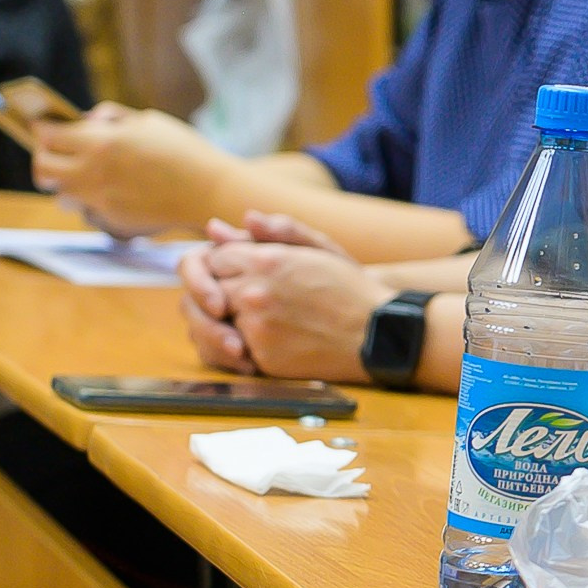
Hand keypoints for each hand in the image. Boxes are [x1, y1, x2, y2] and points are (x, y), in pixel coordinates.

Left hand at [32, 103, 234, 236]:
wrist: (208, 192)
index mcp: (102, 142)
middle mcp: (93, 173)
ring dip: (66, 183)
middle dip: (44, 158)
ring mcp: (100, 200)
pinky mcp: (110, 220)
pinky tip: (116, 191)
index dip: (43, 130)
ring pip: (60, 194)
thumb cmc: (184, 151)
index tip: (44, 128)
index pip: (50, 136)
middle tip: (55, 153)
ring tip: (86, 174)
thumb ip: (114, 117)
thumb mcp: (150, 121)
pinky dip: (93, 201)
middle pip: (42, 169)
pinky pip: (87, 210)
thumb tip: (88, 119)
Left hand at [199, 222, 387, 380]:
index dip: (227, 267)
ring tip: (258, 321)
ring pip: (214, 322)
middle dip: (222, 294)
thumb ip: (264, 234)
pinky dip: (240, 346)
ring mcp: (256, 328)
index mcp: (265, 261)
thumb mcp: (314, 248)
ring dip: (227, 321)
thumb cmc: (347, 286)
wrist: (378, 332)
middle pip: (209, 291)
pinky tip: (264, 340)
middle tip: (247, 300)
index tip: (242, 273)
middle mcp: (254, 293)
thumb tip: (215, 228)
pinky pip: (230, 351)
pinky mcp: (262, 359)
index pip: (215, 259)